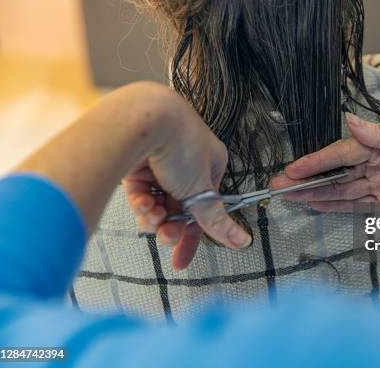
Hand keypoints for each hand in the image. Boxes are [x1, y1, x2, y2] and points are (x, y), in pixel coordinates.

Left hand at [118, 83, 250, 269]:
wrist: (143, 120)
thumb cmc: (180, 143)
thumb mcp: (201, 190)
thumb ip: (217, 220)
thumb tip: (242, 240)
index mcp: (211, 165)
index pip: (204, 209)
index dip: (193, 236)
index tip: (181, 259)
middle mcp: (186, 165)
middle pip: (179, 209)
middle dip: (170, 226)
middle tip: (166, 236)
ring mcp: (161, 164)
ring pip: (157, 204)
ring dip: (154, 216)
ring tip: (151, 216)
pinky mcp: (137, 164)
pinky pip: (140, 194)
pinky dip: (140, 202)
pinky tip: (140, 202)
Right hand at [271, 114, 379, 210]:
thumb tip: (349, 121)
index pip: (341, 153)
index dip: (316, 162)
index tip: (292, 169)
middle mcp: (377, 163)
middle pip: (335, 173)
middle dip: (307, 179)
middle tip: (278, 186)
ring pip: (340, 191)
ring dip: (315, 195)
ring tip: (288, 197)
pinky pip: (356, 207)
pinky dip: (334, 207)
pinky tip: (314, 206)